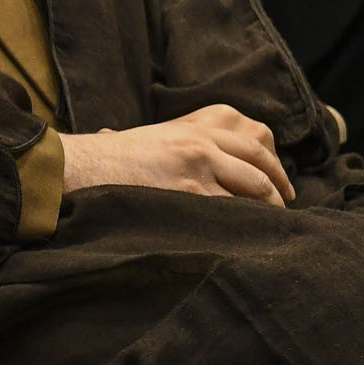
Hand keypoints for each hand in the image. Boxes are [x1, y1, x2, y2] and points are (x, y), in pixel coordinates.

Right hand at [59, 104, 292, 205]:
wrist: (80, 167)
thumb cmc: (104, 159)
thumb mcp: (144, 139)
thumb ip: (168, 144)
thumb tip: (160, 158)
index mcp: (192, 129)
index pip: (251, 143)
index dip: (272, 166)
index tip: (280, 183)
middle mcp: (202, 144)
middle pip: (258, 165)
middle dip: (277, 190)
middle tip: (283, 208)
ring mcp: (199, 168)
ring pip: (252, 189)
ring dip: (265, 210)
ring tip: (268, 226)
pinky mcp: (191, 193)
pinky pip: (232, 210)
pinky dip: (243, 223)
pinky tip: (247, 235)